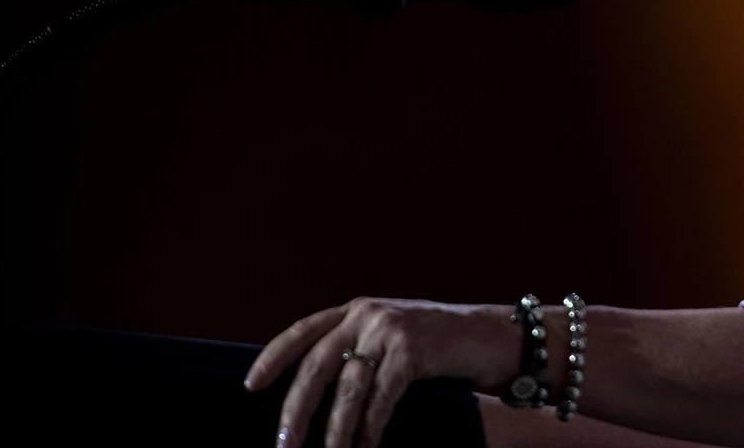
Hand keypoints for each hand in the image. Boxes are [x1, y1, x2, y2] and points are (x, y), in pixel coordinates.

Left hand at [243, 297, 512, 447]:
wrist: (493, 338)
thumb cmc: (439, 350)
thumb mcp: (392, 341)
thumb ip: (358, 353)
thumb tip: (314, 398)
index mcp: (356, 311)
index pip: (302, 331)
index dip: (273, 357)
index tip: (250, 386)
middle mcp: (368, 314)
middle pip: (317, 364)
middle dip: (297, 409)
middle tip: (284, 444)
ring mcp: (390, 329)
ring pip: (348, 388)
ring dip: (336, 430)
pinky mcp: (413, 349)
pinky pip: (381, 396)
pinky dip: (371, 426)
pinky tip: (368, 446)